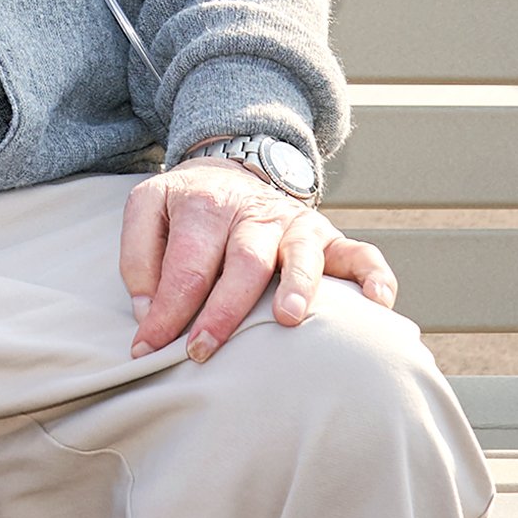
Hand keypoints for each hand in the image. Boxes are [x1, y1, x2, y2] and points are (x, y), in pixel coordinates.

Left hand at [120, 162, 398, 364]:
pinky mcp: (328, 236)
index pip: (185, 266)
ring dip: (297, 286)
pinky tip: (379, 303)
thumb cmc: (186, 209)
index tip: (147, 350)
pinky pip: (361, 253)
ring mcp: (295, 225)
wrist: (232, 167)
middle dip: (222, 310)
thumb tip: (148, 310)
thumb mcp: (148, 211)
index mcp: (203, 207)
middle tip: (201, 350)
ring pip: (301, 254)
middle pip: (242, 261)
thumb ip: (138, 257)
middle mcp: (253, 214)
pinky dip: (375, 275)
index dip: (166, 310)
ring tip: (287, 320)